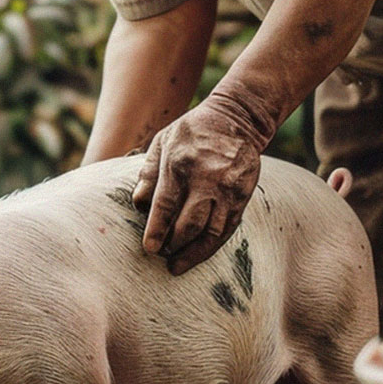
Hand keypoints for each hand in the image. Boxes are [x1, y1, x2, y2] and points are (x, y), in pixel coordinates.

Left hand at [132, 91, 272, 274]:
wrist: (238, 119)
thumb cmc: (192, 132)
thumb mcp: (162, 141)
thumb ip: (149, 173)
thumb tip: (139, 205)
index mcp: (180, 163)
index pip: (166, 205)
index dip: (157, 230)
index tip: (150, 249)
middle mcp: (207, 178)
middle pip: (190, 224)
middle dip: (174, 246)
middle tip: (162, 256)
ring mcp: (228, 189)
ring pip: (212, 233)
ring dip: (194, 253)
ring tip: (178, 264)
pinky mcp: (242, 196)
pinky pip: (228, 229)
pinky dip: (212, 246)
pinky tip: (199, 254)